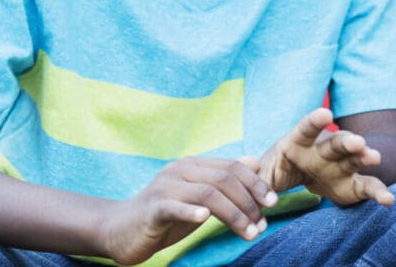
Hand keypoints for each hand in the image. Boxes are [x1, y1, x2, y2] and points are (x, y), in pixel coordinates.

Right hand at [96, 155, 278, 263]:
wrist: (121, 229)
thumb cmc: (165, 214)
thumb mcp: (199, 196)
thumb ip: (224, 179)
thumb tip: (254, 161)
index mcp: (194, 165)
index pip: (232, 167)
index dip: (256, 183)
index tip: (273, 203)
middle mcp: (180, 170)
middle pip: (224, 179)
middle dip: (249, 202)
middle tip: (262, 225)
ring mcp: (165, 187)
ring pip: (207, 194)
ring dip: (233, 214)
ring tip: (249, 233)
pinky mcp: (152, 208)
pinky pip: (173, 207)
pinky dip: (190, 212)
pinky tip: (204, 219)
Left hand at [260, 108, 394, 208]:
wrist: (300, 177)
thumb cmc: (279, 169)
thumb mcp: (264, 172)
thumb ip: (257, 176)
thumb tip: (249, 172)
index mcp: (299, 142)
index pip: (306, 129)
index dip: (315, 121)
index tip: (325, 113)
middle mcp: (324, 150)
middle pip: (336, 142)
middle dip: (347, 142)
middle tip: (358, 143)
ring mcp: (341, 166)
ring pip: (355, 158)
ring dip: (365, 157)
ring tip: (374, 158)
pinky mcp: (353, 185)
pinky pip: (368, 187)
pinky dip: (378, 193)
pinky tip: (388, 200)